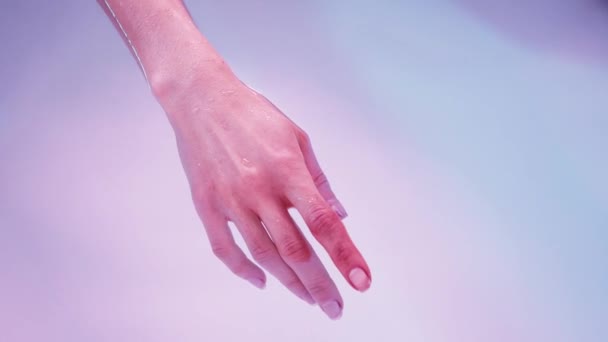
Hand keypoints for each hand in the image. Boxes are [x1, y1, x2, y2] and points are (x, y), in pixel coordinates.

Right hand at [155, 62, 370, 319]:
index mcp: (287, 170)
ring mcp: (230, 200)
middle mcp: (259, 189)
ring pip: (264, 254)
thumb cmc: (253, 115)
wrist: (202, 100)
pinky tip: (263, 282)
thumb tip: (339, 215)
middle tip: (335, 307)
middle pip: (295, 249)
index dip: (345, 255)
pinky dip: (244, 271)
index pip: (323, 223)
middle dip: (319, 283)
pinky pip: (225, 249)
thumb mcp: (297, 138)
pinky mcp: (206, 205)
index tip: (361, 281)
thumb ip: (319, 180)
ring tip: (309, 298)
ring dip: (289, 282)